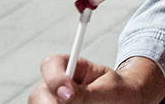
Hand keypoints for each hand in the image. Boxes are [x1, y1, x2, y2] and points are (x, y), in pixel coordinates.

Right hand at [28, 55, 161, 103]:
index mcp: (71, 67)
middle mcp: (57, 85)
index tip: (67, 94)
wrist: (125, 101)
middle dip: (50, 103)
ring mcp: (52, 100)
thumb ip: (87, 92)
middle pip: (39, 93)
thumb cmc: (118, 92)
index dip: (54, 78)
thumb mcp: (108, 89)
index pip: (50, 64)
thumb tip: (64, 96)